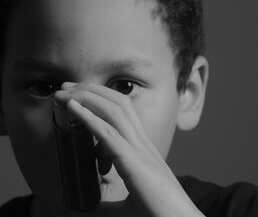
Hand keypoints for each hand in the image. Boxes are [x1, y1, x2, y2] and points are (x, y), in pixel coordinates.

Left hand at [54, 82, 204, 216]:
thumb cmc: (158, 213)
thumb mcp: (125, 207)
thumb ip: (104, 206)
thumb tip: (81, 209)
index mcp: (143, 150)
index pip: (123, 112)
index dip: (101, 98)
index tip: (78, 95)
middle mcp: (142, 144)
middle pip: (118, 104)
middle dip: (91, 90)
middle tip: (67, 87)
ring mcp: (140, 150)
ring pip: (113, 112)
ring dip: (87, 98)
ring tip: (66, 93)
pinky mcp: (134, 163)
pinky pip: (109, 135)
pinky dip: (90, 119)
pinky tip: (74, 109)